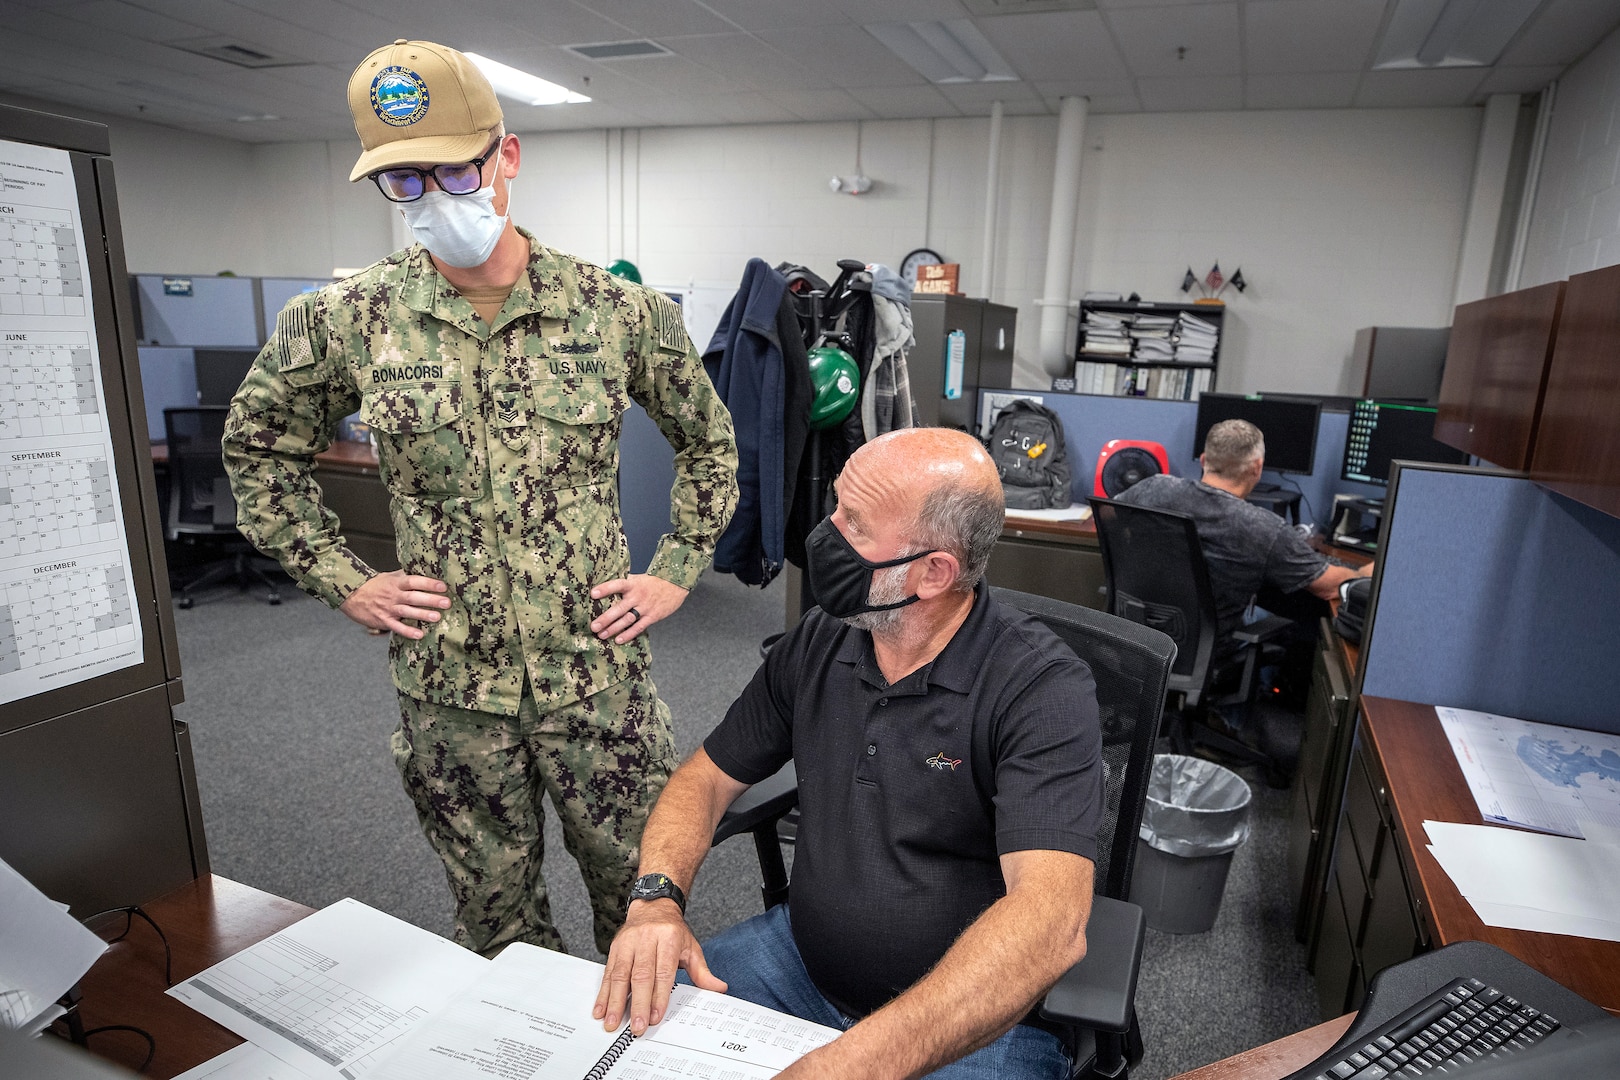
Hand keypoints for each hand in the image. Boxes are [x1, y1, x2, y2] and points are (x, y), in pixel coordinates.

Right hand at [339, 571, 449, 638]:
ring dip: (422, 614)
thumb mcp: (389, 576)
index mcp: (396, 582)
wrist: (351, 595)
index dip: (428, 583)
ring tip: (436, 617)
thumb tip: (425, 571)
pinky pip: (396, 627)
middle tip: (446, 602)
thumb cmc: (373, 585)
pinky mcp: (382, 620)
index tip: (442, 586)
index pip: (414, 581)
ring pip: (407, 612)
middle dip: (430, 600)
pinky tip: (419, 635)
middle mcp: (393, 595)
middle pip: (414, 597)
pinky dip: (407, 631)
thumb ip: (406, 576)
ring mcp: (388, 608)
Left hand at [589, 574, 688, 642]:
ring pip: (627, 620)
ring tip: (602, 635)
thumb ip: (624, 585)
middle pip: (619, 608)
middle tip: (593, 626)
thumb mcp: (638, 578)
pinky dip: (628, 634)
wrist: (675, 584)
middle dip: (606, 618)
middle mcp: (638, 596)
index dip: (605, 589)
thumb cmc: (653, 582)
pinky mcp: (653, 616)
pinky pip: (639, 627)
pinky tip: (618, 640)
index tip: (592, 594)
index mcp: (633, 584)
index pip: (617, 585)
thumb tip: (603, 589)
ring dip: (614, 628)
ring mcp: (645, 607)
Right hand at [593, 901, 725, 1034]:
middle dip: (638, 1003)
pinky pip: (608, 972)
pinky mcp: (614, 948)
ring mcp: (628, 943)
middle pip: (641, 975)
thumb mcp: (691, 947)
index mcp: (668, 938)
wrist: (653, 906)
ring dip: (615, 1001)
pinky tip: (600, 1009)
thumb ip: (702, 972)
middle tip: (637, 1026)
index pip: (663, 971)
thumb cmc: (673, 931)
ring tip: (612, 1022)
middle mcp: (646, 939)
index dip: (659, 995)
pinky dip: (603, 993)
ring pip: (620, 974)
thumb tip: (718, 989)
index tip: (655, 1016)